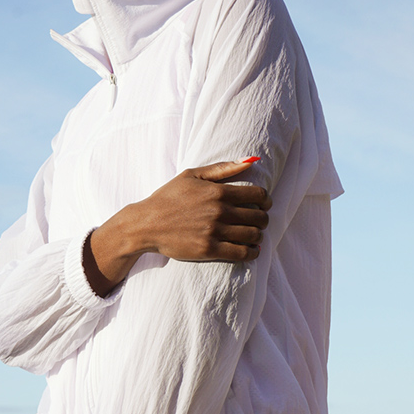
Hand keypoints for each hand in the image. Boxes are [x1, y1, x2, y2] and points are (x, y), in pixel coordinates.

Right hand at [136, 159, 271, 262]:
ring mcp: (215, 231)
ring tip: (254, 236)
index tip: (263, 205)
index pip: (258, 195)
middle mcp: (219, 211)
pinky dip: (252, 253)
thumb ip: (222, 168)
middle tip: (258, 222)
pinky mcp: (209, 249)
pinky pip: (242, 253)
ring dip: (258, 236)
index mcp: (218, 191)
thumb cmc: (168, 197)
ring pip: (254, 235)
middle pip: (259, 216)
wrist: (147, 223)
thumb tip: (251, 161)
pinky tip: (251, 250)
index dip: (266, 200)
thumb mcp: (192, 175)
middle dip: (263, 219)